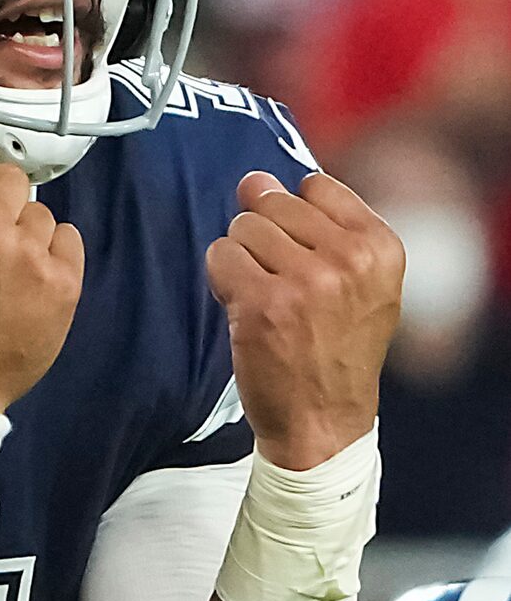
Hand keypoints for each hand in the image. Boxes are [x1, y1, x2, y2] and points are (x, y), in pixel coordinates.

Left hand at [206, 171, 403, 468]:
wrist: (324, 421)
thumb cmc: (336, 349)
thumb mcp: (362, 284)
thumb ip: (321, 226)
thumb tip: (253, 178)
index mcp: (380, 247)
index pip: (314, 186)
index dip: (293, 217)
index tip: (300, 253)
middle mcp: (349, 259)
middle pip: (272, 204)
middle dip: (262, 237)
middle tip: (278, 283)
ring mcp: (305, 280)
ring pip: (242, 228)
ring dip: (241, 260)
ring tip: (265, 298)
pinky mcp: (262, 304)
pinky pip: (220, 255)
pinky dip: (222, 279)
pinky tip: (244, 308)